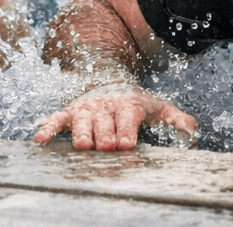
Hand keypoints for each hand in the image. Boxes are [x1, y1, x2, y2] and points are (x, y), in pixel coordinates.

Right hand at [33, 83, 198, 150]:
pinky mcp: (70, 114)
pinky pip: (57, 119)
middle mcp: (105, 106)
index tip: (127, 143)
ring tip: (82, 146)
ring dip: (82, 132)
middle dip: (105, 134)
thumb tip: (192, 132)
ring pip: (82, 120)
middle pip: (104, 120)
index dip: (127, 129)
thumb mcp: (160, 109)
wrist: (111, 87)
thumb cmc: (137, 105)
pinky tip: (41, 139)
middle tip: (106, 146)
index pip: (128, 116)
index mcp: (127, 105)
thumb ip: (177, 120)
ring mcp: (86, 110)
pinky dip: (48, 128)